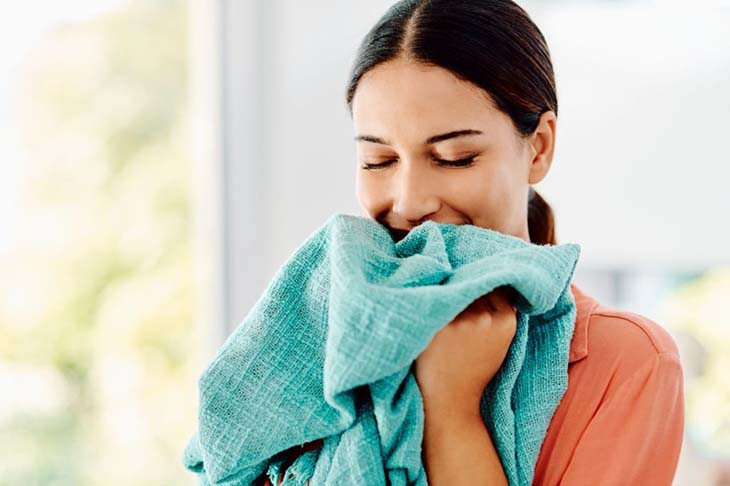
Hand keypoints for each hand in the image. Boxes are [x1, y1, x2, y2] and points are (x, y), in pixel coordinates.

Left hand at [413, 286, 517, 415]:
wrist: (449, 400)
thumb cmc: (471, 369)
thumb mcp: (498, 342)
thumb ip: (497, 313)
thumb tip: (489, 279)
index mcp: (507, 322)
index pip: (496, 287)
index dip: (483, 288)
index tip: (474, 294)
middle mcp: (487, 318)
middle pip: (474, 288)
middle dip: (465, 293)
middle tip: (456, 313)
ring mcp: (463, 321)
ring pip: (454, 294)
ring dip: (447, 300)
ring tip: (444, 325)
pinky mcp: (440, 326)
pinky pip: (436, 304)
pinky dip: (432, 311)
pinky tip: (431, 326)